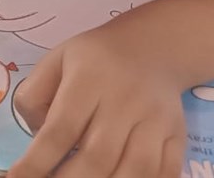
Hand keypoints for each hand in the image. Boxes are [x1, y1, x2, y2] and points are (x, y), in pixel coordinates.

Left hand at [10, 23, 186, 177]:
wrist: (152, 48)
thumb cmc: (93, 59)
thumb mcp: (55, 61)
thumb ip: (35, 96)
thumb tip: (36, 138)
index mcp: (87, 79)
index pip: (60, 130)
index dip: (37, 162)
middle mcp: (124, 101)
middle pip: (97, 157)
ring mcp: (156, 121)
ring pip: (134, 170)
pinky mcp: (177, 136)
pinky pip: (165, 172)